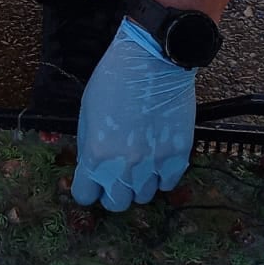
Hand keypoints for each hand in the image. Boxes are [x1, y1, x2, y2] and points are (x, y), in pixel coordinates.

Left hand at [70, 18, 196, 211]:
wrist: (153, 60)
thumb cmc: (114, 80)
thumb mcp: (87, 114)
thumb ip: (88, 147)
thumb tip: (91, 168)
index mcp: (96, 156)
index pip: (85, 196)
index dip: (88, 189)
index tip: (92, 183)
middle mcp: (124, 167)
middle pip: (117, 204)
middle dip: (113, 192)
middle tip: (117, 176)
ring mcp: (154, 164)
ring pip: (144, 197)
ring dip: (139, 185)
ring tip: (140, 164)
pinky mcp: (178, 156)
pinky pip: (168, 183)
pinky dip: (162, 176)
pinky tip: (158, 159)